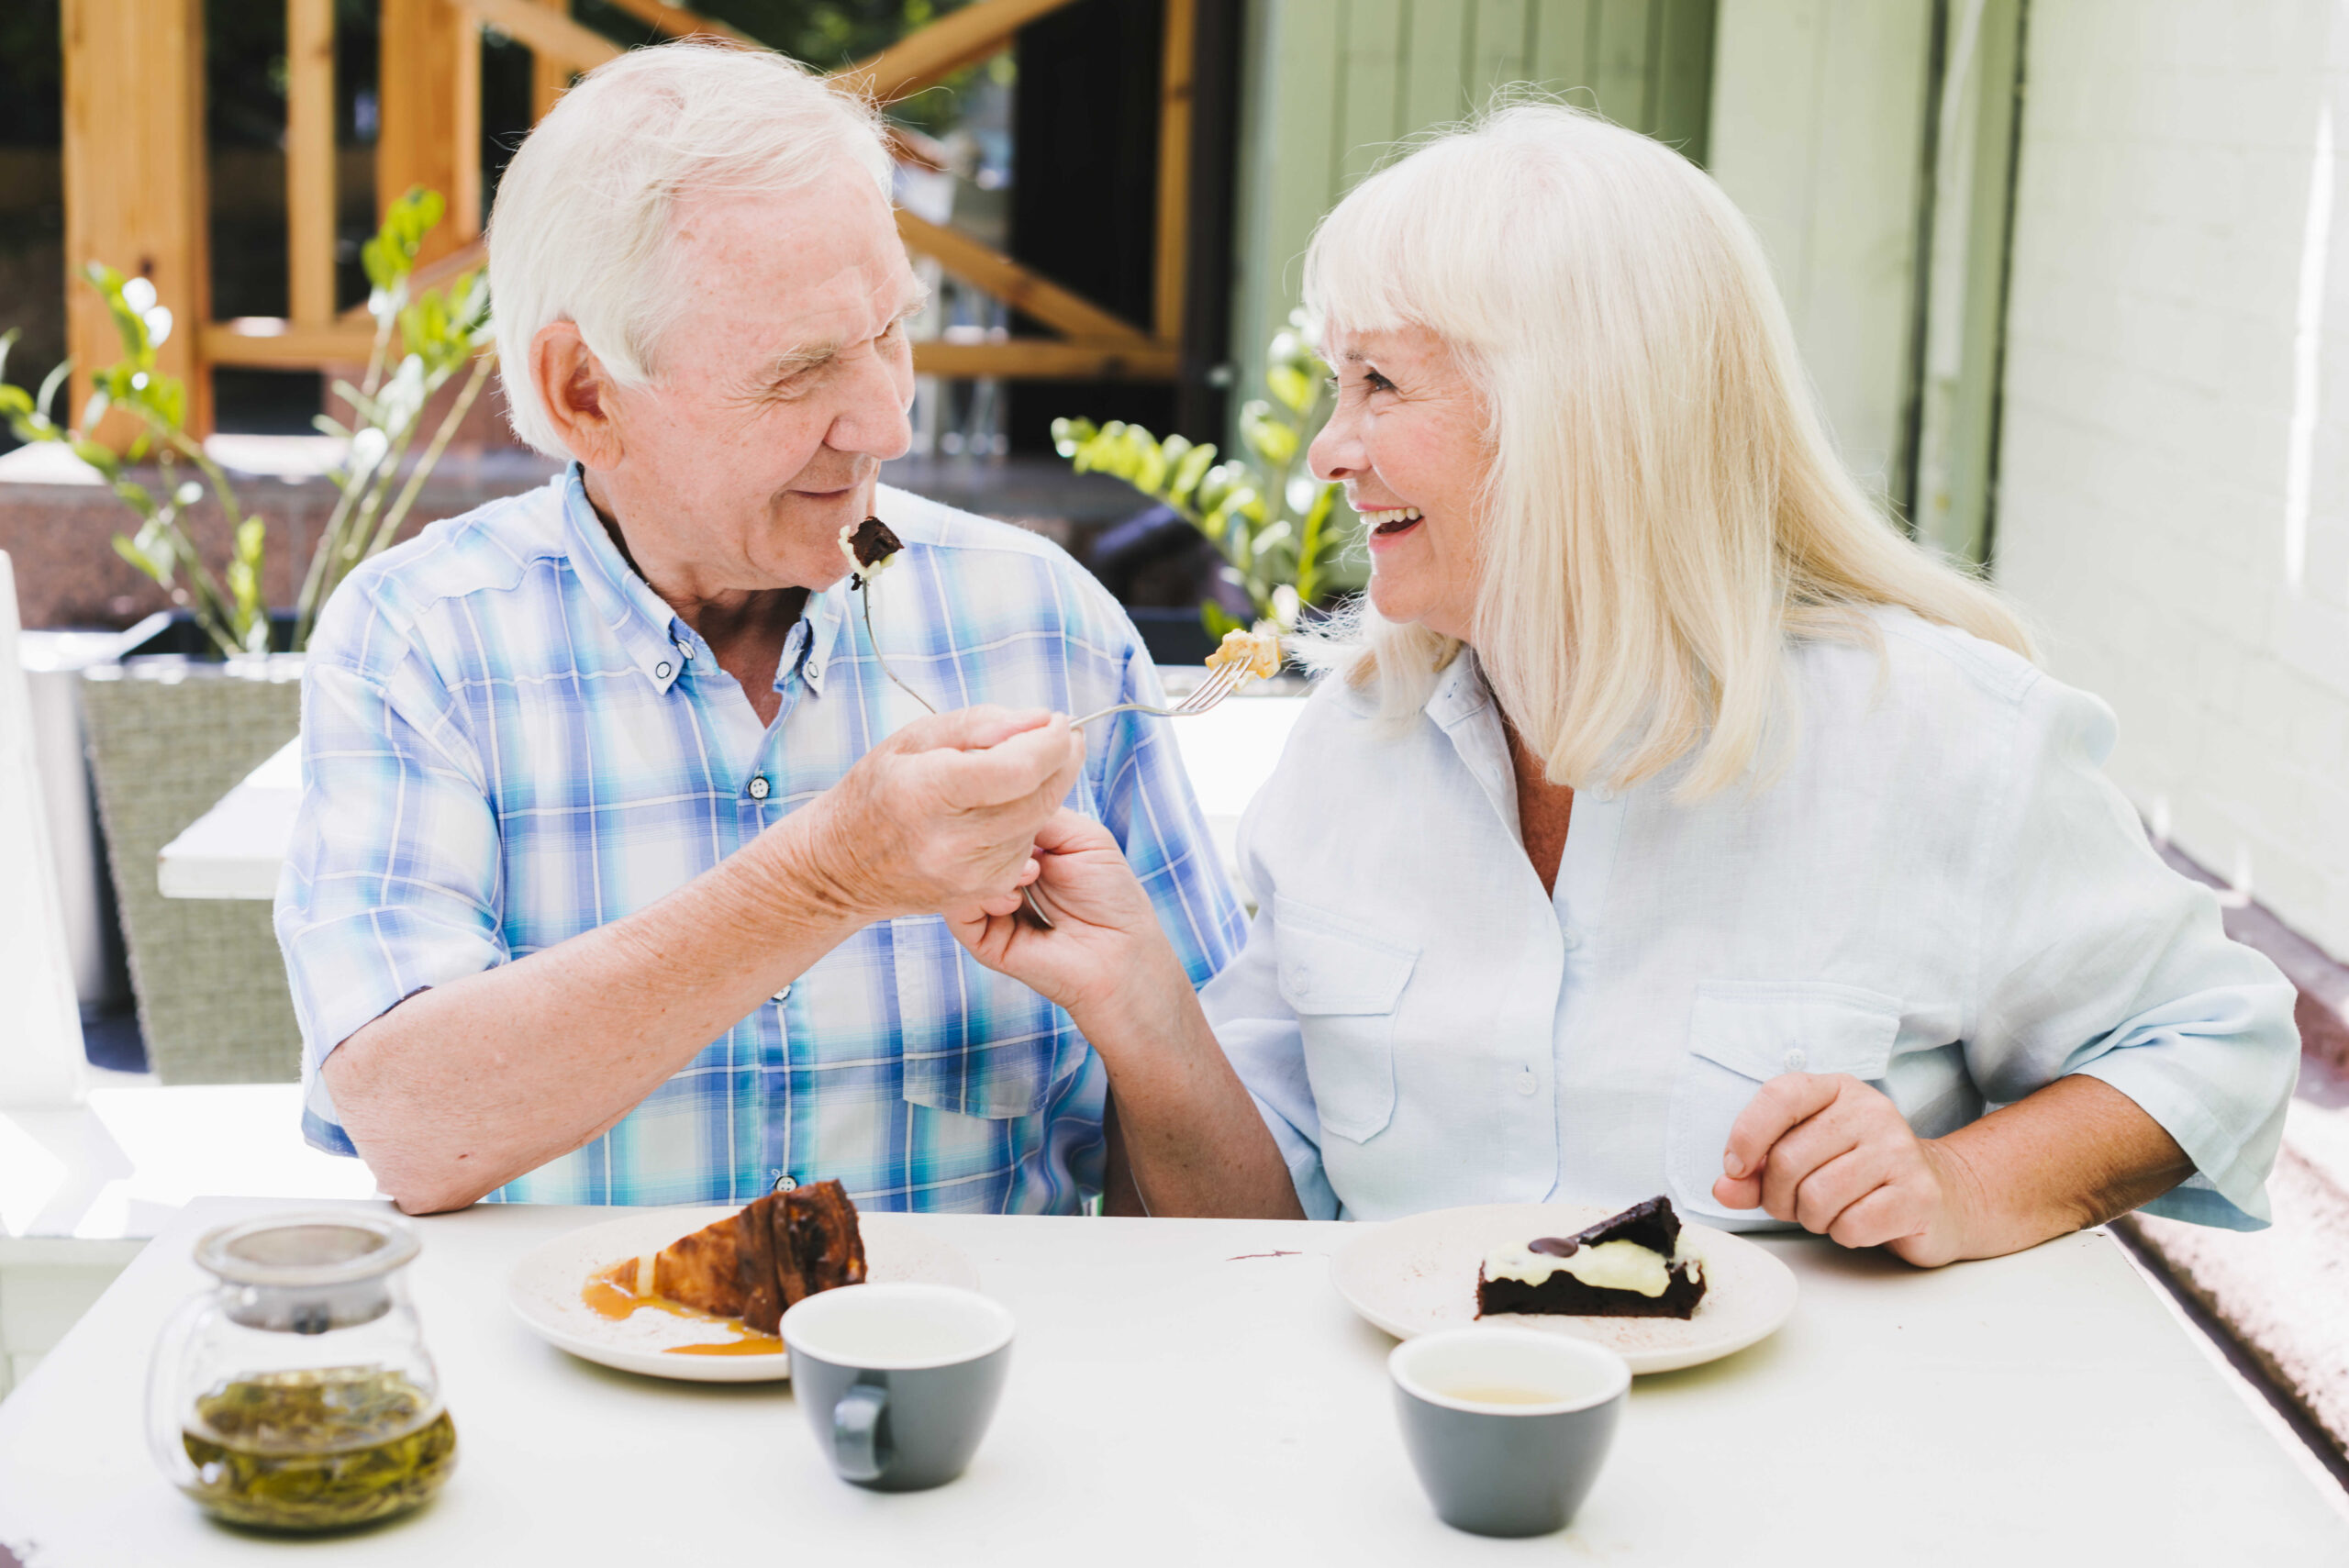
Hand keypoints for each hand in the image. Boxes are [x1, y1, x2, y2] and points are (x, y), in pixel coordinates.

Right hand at [783, 706, 1084, 923]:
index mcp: (928, 792)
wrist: (841, 867)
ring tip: (1024, 772)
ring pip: (1036, 826)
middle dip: (1063, 763)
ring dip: (1044, 794)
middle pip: (1038, 800)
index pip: (1017, 769)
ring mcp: (966, 875)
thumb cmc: (878, 791)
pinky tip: (1005, 810)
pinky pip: (1024, 853)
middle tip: (1066, 739)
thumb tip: (1040, 719)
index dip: (1051, 743)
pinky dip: (1027, 826)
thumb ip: (979, 723)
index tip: (1061, 722)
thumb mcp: (914, 738)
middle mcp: (949, 842)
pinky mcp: (977, 896)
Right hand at [945, 809, 1191, 1031]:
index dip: (991, 805)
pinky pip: (958, 910)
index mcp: (1019, 850)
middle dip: (987, 834)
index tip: (1008, 799)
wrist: (1123, 952)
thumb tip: (997, 796)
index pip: (987, 819)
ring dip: (987, 865)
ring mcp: (987, 908)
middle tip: (1019, 839)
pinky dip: (980, 895)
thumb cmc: (1111, 894)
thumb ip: (1038, 812)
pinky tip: (1013, 896)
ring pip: (957, 875)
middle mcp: (998, 876)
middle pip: (967, 843)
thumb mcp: (1080, 836)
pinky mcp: (983, 941)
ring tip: (1028, 871)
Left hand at [1711, 1073, 1974, 1266]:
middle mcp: (1871, 1111)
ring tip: (1831, 1211)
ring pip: (1817, 1197)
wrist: (1939, 1196)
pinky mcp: (1919, 1194)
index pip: (1780, 1096)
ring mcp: (1899, 1150)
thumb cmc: (1857, 1175)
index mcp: (1836, 1090)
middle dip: (1779, 1197)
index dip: (1746, 1135)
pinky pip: (1852, 1225)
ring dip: (1812, 1218)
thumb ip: (1757, 1174)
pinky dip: (1845, 1234)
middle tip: (1796, 1204)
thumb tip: (1723, 1187)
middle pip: (1788, 1160)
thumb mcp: (1803, 1162)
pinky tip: (1860, 1222)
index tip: (1736, 1168)